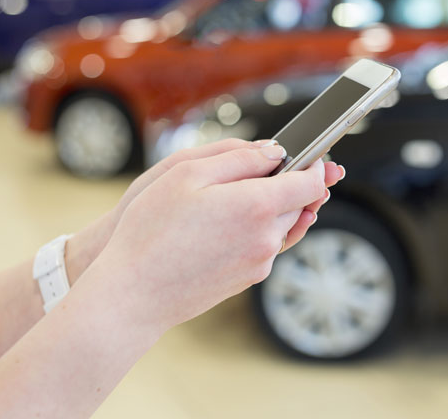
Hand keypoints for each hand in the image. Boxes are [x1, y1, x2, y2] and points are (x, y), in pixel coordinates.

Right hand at [91, 145, 329, 331]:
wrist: (133, 292)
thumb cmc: (151, 229)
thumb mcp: (187, 173)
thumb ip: (238, 157)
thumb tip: (274, 153)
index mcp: (258, 205)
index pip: (311, 182)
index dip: (314, 164)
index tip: (309, 154)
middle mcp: (267, 237)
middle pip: (300, 203)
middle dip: (291, 184)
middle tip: (268, 170)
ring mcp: (260, 263)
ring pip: (283, 225)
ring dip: (273, 207)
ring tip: (239, 197)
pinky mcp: (249, 279)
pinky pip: (266, 246)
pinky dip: (258, 230)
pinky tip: (227, 225)